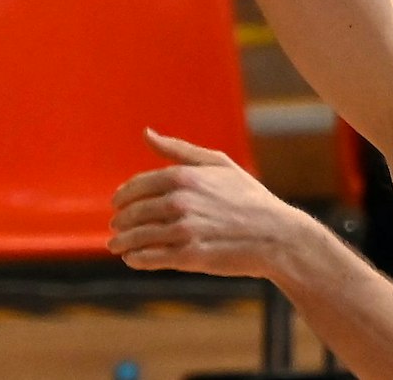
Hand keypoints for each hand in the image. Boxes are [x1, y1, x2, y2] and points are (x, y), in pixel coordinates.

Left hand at [109, 129, 303, 278]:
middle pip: (134, 212)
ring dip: (122, 242)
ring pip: (138, 236)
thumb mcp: (218, 164)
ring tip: (116, 245)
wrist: (276, 235)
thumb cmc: (249, 197)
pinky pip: (150, 258)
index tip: (117, 204)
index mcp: (185, 177)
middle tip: (116, 225)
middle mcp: (181, 202)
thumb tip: (146, 134)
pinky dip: (136, 259)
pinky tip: (133, 258)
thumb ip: (178, 150)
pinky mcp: (188, 256)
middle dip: (121, 220)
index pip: (138, 186)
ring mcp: (184, 230)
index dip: (123, 196)